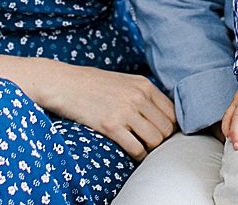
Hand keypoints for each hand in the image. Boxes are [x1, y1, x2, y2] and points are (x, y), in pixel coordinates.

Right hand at [51, 66, 176, 160]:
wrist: (64, 83)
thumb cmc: (92, 84)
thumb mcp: (124, 81)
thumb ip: (142, 94)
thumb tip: (160, 114)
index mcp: (144, 85)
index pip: (173, 112)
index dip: (170, 126)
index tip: (160, 132)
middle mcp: (139, 97)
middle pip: (166, 128)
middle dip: (161, 139)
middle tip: (150, 143)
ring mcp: (126, 111)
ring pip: (155, 140)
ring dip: (150, 149)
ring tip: (141, 148)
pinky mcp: (111, 126)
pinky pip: (136, 149)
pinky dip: (138, 156)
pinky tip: (132, 153)